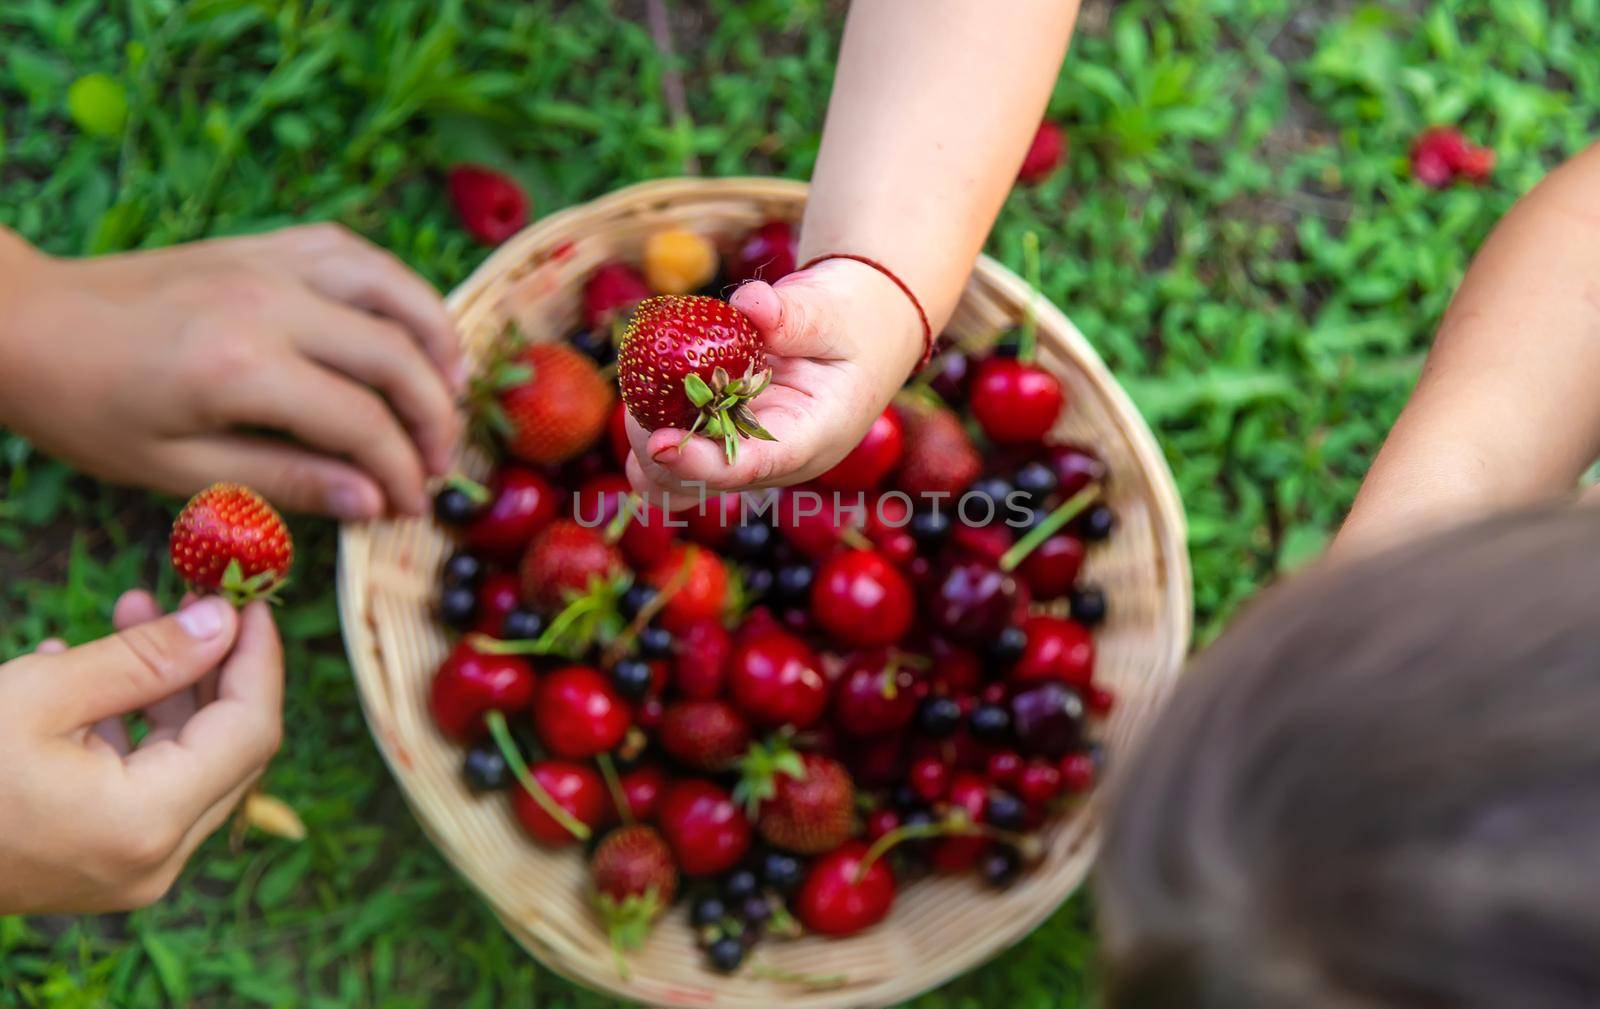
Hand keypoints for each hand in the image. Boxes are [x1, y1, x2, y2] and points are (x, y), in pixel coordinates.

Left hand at [0, 224, 461, 517]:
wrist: (26, 323)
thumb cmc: (88, 409)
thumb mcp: (175, 470)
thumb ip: (284, 481)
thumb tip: (372, 501)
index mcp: (240, 370)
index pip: (362, 423)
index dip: (401, 471)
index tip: (411, 507)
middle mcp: (269, 304)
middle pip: (396, 355)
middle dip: (435, 417)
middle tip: (438, 463)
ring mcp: (269, 263)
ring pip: (392, 287)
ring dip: (436, 339)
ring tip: (452, 389)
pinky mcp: (262, 244)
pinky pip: (353, 252)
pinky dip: (397, 287)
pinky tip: (407, 325)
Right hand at [0, 592, 281, 913]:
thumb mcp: (41, 693)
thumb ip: (145, 658)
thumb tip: (222, 621)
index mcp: (148, 823)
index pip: (250, 731)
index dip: (259, 659)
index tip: (250, 599)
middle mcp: (154, 861)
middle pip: (230, 751)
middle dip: (214, 666)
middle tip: (187, 597)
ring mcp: (129, 873)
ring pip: (187, 765)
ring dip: (167, 688)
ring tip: (130, 611)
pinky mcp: (99, 868)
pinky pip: (143, 787)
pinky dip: (131, 728)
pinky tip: (84, 671)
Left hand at [624, 258, 922, 498]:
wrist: (859, 337)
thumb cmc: (850, 325)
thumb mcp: (834, 311)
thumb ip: (795, 312)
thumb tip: (749, 304)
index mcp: (811, 437)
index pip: (754, 465)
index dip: (702, 462)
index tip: (660, 443)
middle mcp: (772, 461)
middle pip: (701, 484)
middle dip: (659, 449)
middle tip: (640, 386)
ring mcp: (743, 457)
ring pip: (676, 485)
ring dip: (645, 450)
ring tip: (642, 388)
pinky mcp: (721, 445)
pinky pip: (671, 463)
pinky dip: (648, 437)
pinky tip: (645, 396)